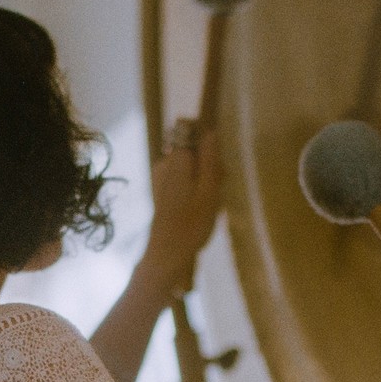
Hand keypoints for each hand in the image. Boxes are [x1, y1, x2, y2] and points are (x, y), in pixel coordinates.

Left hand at [143, 119, 223, 292]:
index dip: (207, 139)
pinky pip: (183, 177)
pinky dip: (195, 186)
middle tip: (220, 185)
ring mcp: (161, 176)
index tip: (217, 160)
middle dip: (208, 160)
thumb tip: (210, 131)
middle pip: (191, 146)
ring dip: (204, 176)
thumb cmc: (192, 223)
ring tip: (212, 200)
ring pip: (189, 163)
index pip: (189, 127)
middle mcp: (165, 162)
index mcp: (177, 158)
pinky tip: (201, 206)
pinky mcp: (162, 190)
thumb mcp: (209, 190)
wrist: (168, 254)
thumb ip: (210, 159)